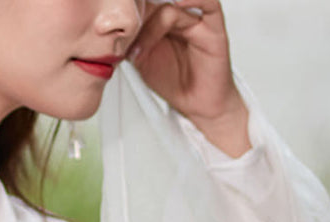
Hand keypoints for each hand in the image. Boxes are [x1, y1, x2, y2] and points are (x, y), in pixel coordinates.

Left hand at [130, 0, 250, 156]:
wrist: (198, 104)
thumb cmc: (176, 84)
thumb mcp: (144, 65)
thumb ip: (134, 46)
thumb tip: (121, 37)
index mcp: (161, 24)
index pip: (146, 7)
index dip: (132, 14)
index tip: (114, 25)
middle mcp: (179, 20)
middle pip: (156, 5)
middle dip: (138, 20)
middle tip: (126, 38)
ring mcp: (196, 22)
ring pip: (173, 9)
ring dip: (153, 27)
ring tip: (142, 49)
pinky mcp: (214, 28)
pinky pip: (210, 5)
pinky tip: (180, 3)